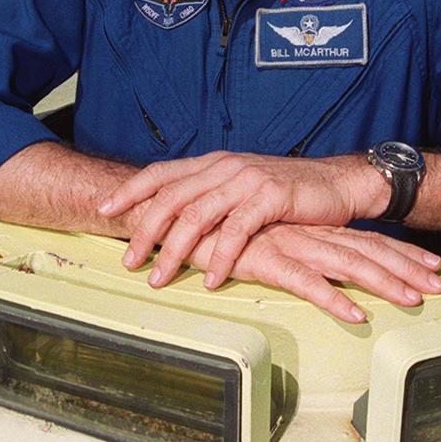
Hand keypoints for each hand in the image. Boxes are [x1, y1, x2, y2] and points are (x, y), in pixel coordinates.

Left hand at [99, 151, 383, 286]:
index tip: (103, 210)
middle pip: (173, 197)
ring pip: (198, 215)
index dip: (131, 190)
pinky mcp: (271, 197)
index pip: (162, 172)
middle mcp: (225, 167)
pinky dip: (220, 257)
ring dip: (175, 251)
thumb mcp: (242, 186)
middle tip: (128, 261)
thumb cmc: (287, 192)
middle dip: (146, 231)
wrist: (336, 182)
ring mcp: (247, 180)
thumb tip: (175, 218)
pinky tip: (210, 279)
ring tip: (160, 278)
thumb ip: (211, 196)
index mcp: (214, 162)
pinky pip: (237, 231)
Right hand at [161, 221, 440, 322]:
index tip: (431, 265)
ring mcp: (289, 244)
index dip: (400, 251)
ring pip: (346, 265)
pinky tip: (356, 315)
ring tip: (413, 298)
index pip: (365, 239)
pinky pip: (305, 282)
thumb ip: (288, 249)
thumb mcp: (264, 240)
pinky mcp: (265, 259)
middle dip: (406, 267)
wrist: (178, 211)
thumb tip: (314, 266)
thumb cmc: (220, 230)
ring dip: (384, 283)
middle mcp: (307, 232)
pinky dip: (333, 298)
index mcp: (310, 228)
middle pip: (367, 250)